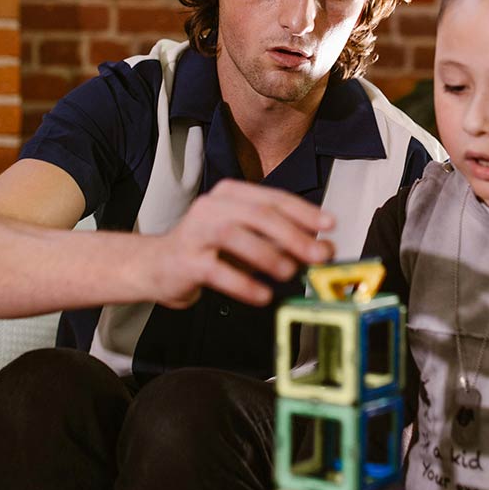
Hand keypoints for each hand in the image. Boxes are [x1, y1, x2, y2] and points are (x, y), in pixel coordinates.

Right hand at [143, 180, 333, 309]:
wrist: (157, 267)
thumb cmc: (209, 251)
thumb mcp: (247, 240)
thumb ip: (281, 240)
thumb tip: (322, 248)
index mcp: (230, 194)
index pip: (273, 198)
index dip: (305, 211)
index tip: (331, 226)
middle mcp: (211, 206)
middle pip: (258, 215)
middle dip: (294, 235)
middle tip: (319, 255)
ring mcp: (195, 232)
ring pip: (236, 236)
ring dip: (269, 256)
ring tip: (291, 273)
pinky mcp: (185, 261)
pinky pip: (218, 271)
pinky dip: (244, 284)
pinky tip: (263, 296)